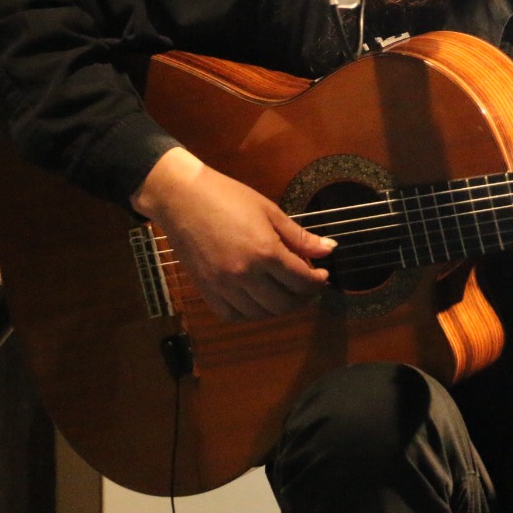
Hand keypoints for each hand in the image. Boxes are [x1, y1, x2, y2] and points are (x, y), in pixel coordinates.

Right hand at [132, 147, 334, 321]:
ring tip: (285, 291)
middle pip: (284, 303)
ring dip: (279, 307)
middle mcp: (245, 275)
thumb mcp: (270, 211)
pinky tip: (258, 299)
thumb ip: (299, 237)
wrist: (181, 198)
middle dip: (303, 297)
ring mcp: (223, 286)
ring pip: (261, 314)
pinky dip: (251, 313)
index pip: (301, 281)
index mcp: (265, 252)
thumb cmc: (228, 197)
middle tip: (307, 285)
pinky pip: (233, 315)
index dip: (317, 282)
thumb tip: (330, 249)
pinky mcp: (206, 291)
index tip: (323, 275)